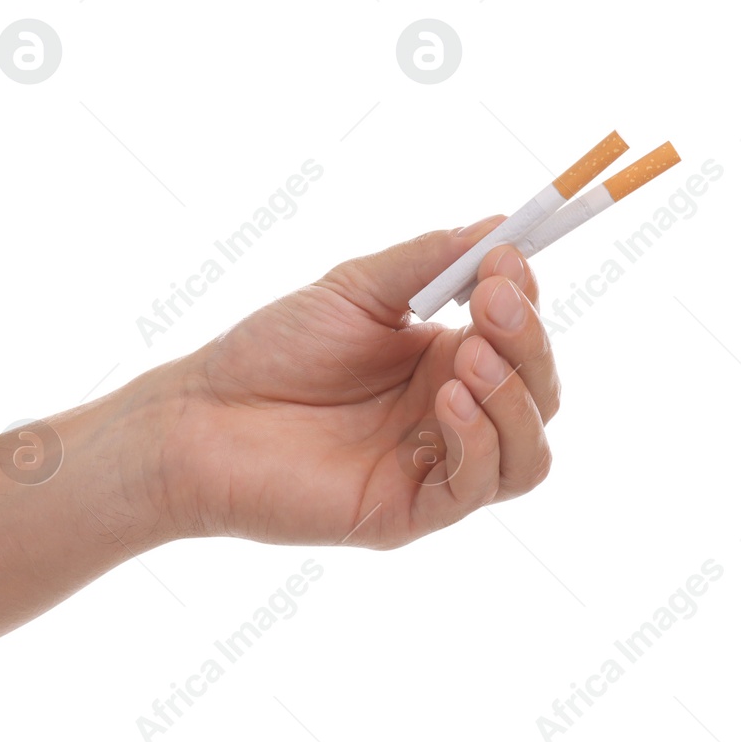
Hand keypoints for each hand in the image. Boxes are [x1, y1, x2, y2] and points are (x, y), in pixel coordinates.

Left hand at [156, 219, 560, 548]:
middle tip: (493, 304)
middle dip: (530, 344)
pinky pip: (477, 489)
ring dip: (514, 398)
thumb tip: (502, 228)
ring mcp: (437, 469)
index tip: (508, 261)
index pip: (524, 341)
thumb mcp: (358, 289)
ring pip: (528, 452)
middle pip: (540, 395)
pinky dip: (478, 441)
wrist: (200, 415)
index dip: (529, 303)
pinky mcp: (411, 513)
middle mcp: (454, 418)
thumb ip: (430, 260)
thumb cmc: (273, 351)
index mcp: (449, 362)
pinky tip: (447, 399)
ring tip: (472, 354)